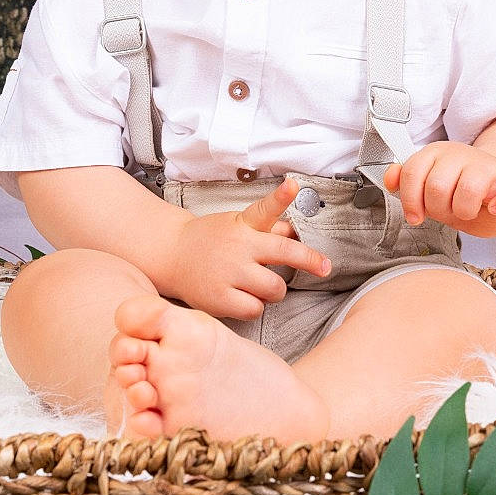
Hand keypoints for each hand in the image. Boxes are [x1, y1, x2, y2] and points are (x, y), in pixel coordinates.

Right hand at [157, 175, 332, 320]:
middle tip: (324, 267)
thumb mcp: (237, 224)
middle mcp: (239, 247)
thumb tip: (293, 231)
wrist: (171, 254)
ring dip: (275, 290)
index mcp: (244, 225)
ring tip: (260, 285)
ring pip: (276, 288)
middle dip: (309, 261)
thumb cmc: (211, 239)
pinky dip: (255, 306)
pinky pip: (256, 309)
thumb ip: (267, 228)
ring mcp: (229, 273)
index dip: (281, 196)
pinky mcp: (220, 298)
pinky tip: (244, 297)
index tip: (294, 185)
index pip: (265, 208)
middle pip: (285, 253)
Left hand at [383, 142, 495, 231]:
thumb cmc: (459, 193)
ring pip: (468, 190)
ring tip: (467, 211)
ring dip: (464, 211)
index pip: (413, 172)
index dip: (411, 200)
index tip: (416, 216)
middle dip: (439, 209)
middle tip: (448, 211)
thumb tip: (390, 177)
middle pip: (437, 186)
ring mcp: (489, 165)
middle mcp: (461, 154)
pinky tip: (495, 208)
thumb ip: (407, 181)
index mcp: (436, 153)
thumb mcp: (428, 187)